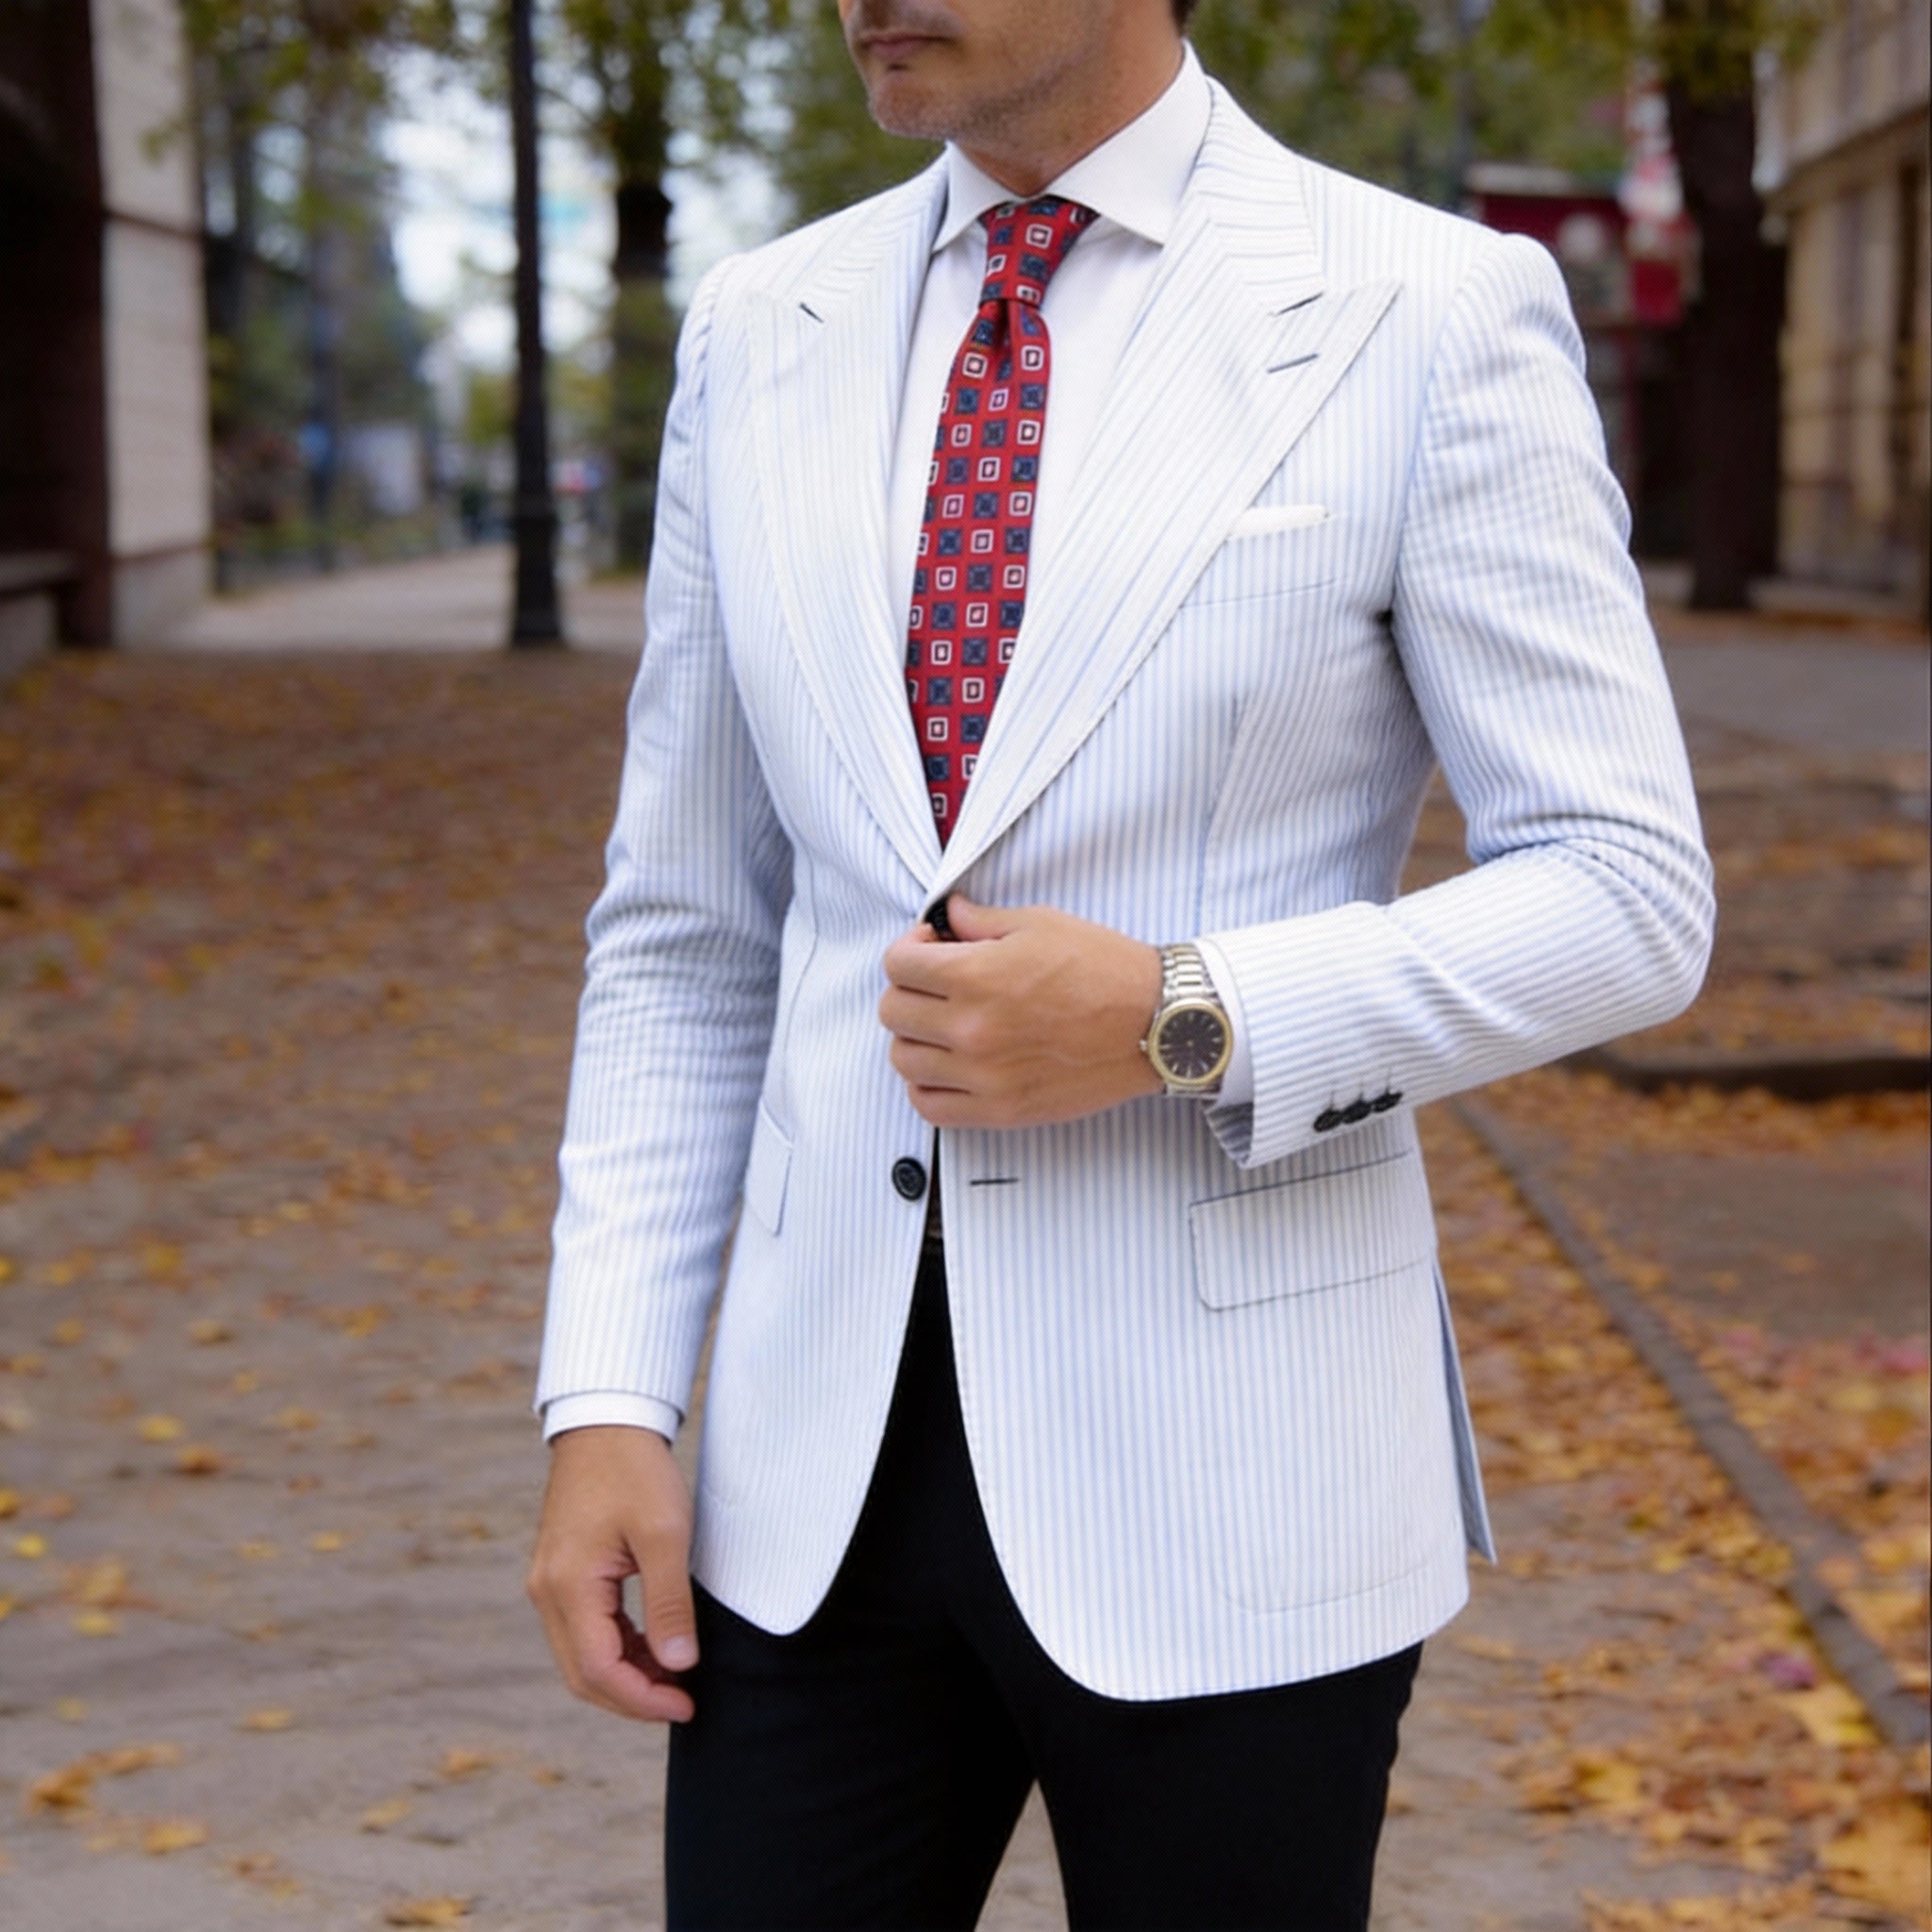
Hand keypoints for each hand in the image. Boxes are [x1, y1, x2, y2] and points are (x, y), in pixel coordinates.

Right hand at [527, 1426, 698, 1722]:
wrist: (607, 1422)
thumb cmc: (636, 1470)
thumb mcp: (665, 1533)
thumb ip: (669, 1603)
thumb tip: (679, 1665)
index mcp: (568, 1586)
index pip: (598, 1671)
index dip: (643, 1699)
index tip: (687, 1704)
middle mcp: (548, 1592)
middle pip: (583, 1674)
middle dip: (633, 1697)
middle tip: (684, 1701)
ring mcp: (550, 1584)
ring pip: (582, 1657)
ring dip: (626, 1675)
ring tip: (676, 1677)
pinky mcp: (561, 1574)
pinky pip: (584, 1631)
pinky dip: (618, 1649)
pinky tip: (655, 1648)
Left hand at [879, 895, 1164, 1128]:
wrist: (1157, 1024)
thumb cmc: (1106, 970)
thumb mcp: (1041, 924)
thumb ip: (982, 921)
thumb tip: (950, 916)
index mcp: (977, 976)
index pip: (898, 965)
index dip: (910, 949)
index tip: (931, 948)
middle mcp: (972, 1029)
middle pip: (893, 1011)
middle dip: (909, 988)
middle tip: (937, 983)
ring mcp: (984, 1075)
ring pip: (904, 1060)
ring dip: (915, 1037)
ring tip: (943, 1024)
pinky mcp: (1001, 1109)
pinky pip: (930, 1106)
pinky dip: (927, 1086)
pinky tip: (948, 1066)